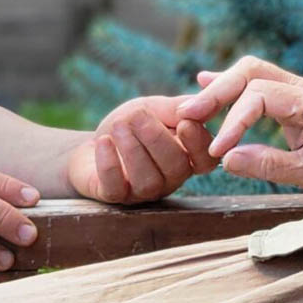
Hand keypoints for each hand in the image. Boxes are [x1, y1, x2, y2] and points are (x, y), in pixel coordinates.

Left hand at [67, 95, 217, 202]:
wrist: (97, 140)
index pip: (205, 160)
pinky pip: (115, 188)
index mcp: (187, 157)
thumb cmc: (133, 123)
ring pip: (147, 181)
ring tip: (119, 124)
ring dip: (132, 149)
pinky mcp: (114, 196)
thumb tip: (197, 106)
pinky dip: (109, 163)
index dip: (198, 144)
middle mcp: (170, 179)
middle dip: (156, 138)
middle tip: (137, 115)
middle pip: (176, 168)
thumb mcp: (156, 108)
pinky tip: (103, 141)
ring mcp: (142, 192)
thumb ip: (178, 107)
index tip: (184, 123)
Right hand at [175, 56, 302, 205]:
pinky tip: (206, 82)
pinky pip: (257, 84)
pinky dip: (231, 86)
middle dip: (218, 91)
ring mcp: (298, 91)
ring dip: (221, 87)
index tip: (217, 149)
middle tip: (189, 113)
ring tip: (192, 105)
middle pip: (252, 72)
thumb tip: (226, 158)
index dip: (233, 120)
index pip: (260, 95)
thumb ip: (268, 165)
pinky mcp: (290, 100)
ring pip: (252, 73)